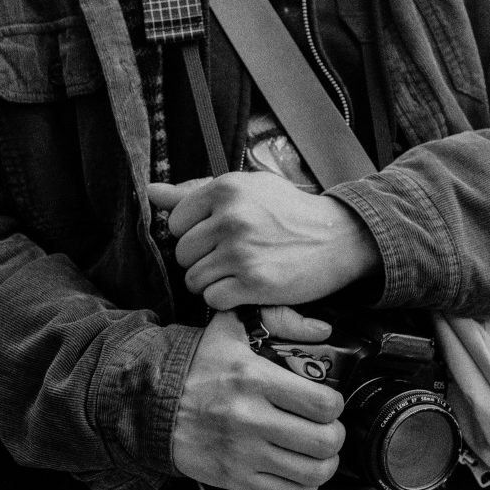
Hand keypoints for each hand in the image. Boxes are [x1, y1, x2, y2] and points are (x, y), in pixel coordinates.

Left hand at [148, 172, 380, 310]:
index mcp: (225, 189)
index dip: (193, 233)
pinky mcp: (254, 284)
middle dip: (201, 260)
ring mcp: (241, 253)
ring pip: (195, 280)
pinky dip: (226, 299)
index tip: (217, 236)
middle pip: (183, 254)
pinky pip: (213, 300)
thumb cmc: (289, 212)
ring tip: (238, 273)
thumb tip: (150, 192)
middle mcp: (230, 219)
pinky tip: (246, 287)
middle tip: (231, 257)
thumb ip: (194, 191)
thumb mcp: (247, 189)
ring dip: (212, 283)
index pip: (176, 221)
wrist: (339, 238)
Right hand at [171, 308, 345, 489]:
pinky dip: (304, 486)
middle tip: (328, 428)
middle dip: (335, 436)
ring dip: (325, 463)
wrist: (151, 401)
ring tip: (320, 452)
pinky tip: (301, 471)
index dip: (335, 405)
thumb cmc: (196, 364)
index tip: (328, 403)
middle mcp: (250, 418)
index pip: (322, 404)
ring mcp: (241, 452)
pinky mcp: (233, 477)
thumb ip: (281, 319)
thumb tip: (322, 330)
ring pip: (311, 472)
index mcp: (254, 378)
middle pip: (323, 441)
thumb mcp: (233, 327)